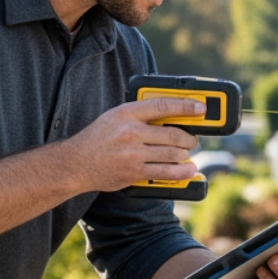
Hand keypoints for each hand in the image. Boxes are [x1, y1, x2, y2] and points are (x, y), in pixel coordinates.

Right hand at [64, 99, 202, 192]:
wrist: (77, 163)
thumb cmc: (99, 138)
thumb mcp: (115, 116)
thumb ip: (140, 114)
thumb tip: (171, 116)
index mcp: (126, 113)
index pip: (163, 105)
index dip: (186, 106)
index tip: (200, 108)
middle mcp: (131, 132)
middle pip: (172, 133)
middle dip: (188, 138)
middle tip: (192, 139)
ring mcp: (133, 154)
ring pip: (172, 153)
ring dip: (185, 154)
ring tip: (186, 154)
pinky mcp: (134, 172)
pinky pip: (165, 172)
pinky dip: (181, 172)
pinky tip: (189, 170)